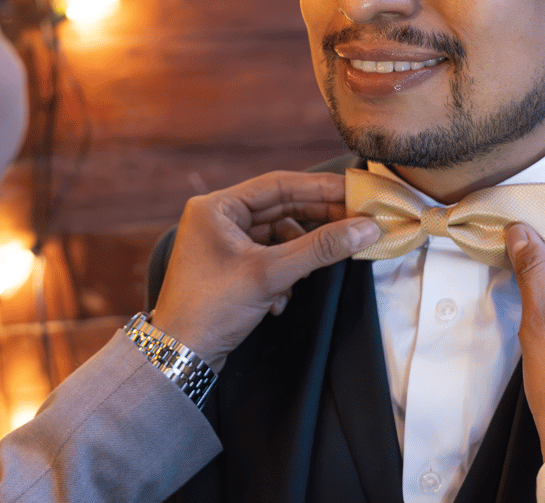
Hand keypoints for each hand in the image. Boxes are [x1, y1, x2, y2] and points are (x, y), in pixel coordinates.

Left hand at [152, 171, 379, 369]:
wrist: (178, 359)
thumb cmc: (212, 309)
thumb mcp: (270, 274)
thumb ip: (321, 248)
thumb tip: (366, 228)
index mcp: (217, 206)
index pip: (279, 185)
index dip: (320, 187)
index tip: (355, 191)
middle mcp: (219, 218)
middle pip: (281, 208)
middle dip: (316, 222)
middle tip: (356, 223)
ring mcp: (224, 242)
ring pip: (279, 235)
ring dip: (298, 256)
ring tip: (306, 276)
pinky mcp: (232, 266)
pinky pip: (270, 256)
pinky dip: (282, 274)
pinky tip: (280, 299)